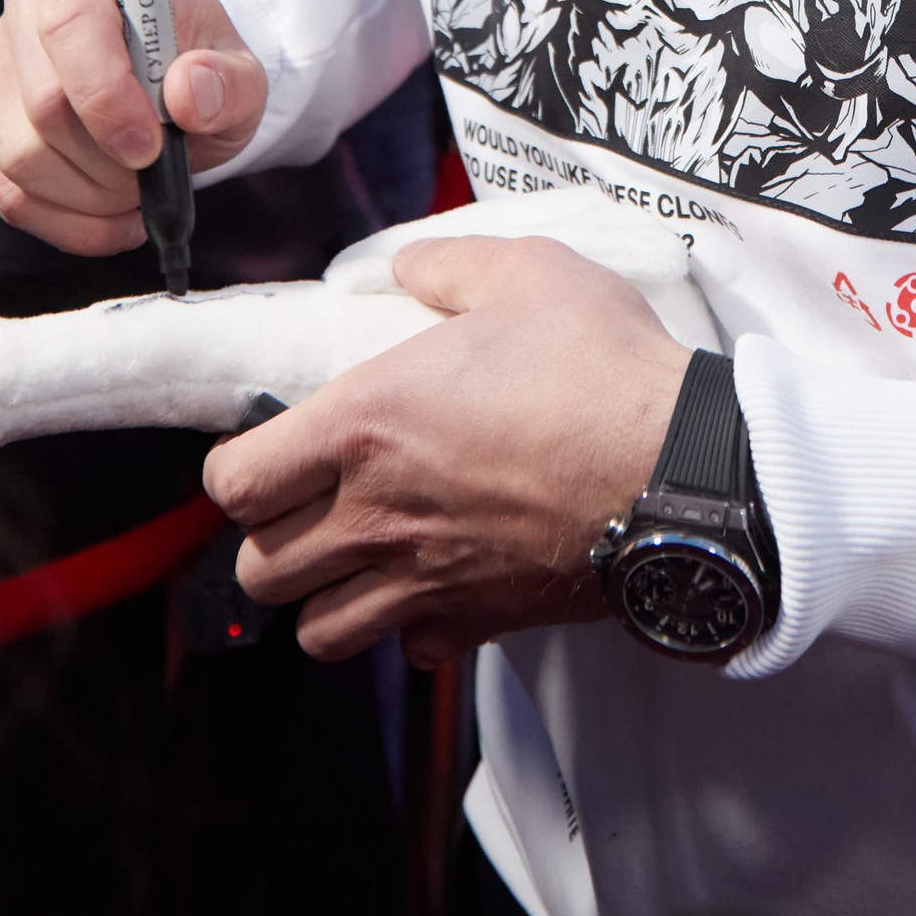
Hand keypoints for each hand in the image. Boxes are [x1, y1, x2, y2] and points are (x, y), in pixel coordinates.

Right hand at [0, 0, 266, 255]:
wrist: (169, 78)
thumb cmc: (199, 68)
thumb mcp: (241, 74)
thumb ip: (230, 82)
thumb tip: (189, 92)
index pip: (71, 24)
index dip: (106, 98)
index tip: (150, 149)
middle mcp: (28, 1)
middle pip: (42, 104)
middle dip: (107, 163)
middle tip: (152, 175)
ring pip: (16, 155)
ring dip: (87, 197)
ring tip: (134, 195)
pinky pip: (0, 190)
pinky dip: (62, 222)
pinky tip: (107, 219)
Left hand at [204, 235, 691, 664]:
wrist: (682, 472)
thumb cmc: (602, 370)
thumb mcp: (529, 273)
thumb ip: (449, 264)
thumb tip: (409, 267)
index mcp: (365, 425)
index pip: (233, 484)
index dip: (241, 468)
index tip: (273, 449)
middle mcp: (376, 515)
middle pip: (259, 571)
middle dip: (274, 539)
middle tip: (315, 503)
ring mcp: (424, 581)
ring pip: (316, 632)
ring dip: (325, 597)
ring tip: (361, 555)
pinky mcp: (478, 624)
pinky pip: (406, 650)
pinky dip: (407, 628)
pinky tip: (435, 585)